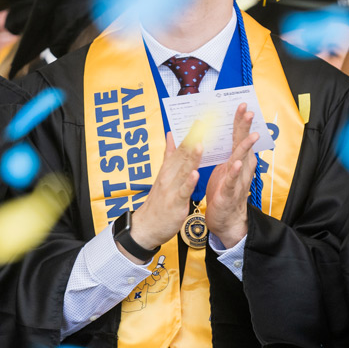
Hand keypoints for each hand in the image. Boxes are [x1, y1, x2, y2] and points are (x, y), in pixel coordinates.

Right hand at [127, 132, 203, 252]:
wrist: (146, 227)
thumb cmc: (158, 201)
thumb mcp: (163, 174)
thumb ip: (168, 154)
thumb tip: (170, 134)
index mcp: (168, 169)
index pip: (180, 148)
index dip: (190, 134)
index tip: (199, 120)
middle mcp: (169, 176)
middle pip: (182, 155)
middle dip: (192, 139)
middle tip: (202, 123)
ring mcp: (171, 189)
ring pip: (183, 171)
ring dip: (192, 157)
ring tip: (200, 144)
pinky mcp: (175, 203)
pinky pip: (183, 191)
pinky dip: (189, 182)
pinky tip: (196, 174)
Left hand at [204, 105, 259, 249]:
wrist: (225, 219)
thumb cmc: (223, 191)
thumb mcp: (223, 167)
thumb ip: (225, 151)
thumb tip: (222, 131)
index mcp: (236, 160)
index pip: (238, 137)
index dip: (239, 121)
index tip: (241, 105)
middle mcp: (240, 168)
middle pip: (242, 144)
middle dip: (245, 127)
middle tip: (249, 111)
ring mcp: (237, 180)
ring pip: (242, 160)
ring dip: (246, 147)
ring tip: (251, 135)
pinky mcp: (230, 193)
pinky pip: (233, 181)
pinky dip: (235, 172)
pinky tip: (237, 163)